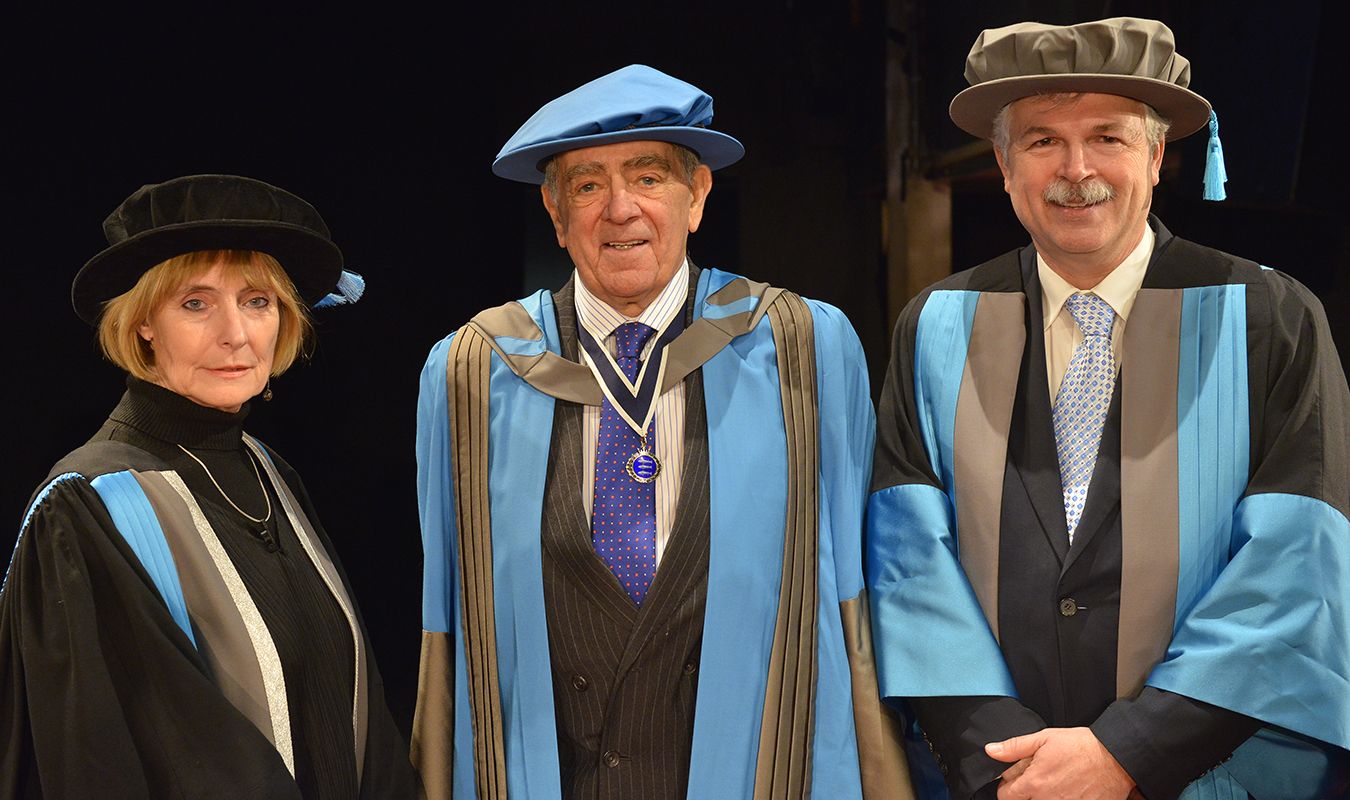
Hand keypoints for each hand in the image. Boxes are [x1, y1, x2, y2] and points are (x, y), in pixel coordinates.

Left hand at [985, 727, 1133, 799]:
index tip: (1013, 782)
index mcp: (1034, 783)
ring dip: (1043, 798)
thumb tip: (991, 750)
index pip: (1006, 797)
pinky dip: (1061, 799)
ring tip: (1053, 785)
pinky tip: (1067, 791)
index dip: (1007, 788)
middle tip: (1036, 782)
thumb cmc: (1082, 747)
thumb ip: (1015, 747)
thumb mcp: (1044, 739)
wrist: (1115, 757)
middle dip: (1024, 795)